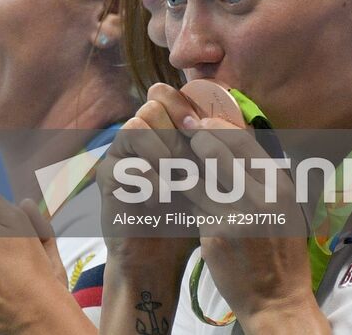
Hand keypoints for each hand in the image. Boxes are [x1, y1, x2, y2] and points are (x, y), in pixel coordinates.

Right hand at [99, 86, 204, 266]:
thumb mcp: (210, 184)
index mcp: (164, 129)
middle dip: (178, 130)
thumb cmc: (190, 218)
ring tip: (177, 179)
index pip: (169, 94)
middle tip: (192, 158)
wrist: (159, 257)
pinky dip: (148, 179)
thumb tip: (242, 123)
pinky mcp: (109, 175)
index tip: (205, 128)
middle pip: (154, 103)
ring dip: (163, 151)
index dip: (188, 103)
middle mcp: (141, 134)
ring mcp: (122, 152)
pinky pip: (126, 161)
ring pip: (137, 125)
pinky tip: (160, 200)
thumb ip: (220, 153)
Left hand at [177, 116, 320, 332]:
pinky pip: (190, 203)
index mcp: (279, 187)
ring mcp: (236, 215)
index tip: (199, 121)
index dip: (216, 126)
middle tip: (180, 131)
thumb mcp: (284, 208)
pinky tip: (171, 187)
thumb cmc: (280, 252)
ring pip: (197, 174)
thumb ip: (262, 177)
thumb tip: (235, 139)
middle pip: (216, 150)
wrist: (276, 300)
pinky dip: (180, 193)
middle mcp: (260, 197)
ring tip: (171, 154)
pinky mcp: (214, 233)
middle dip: (194, 137)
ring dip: (182, 163)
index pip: (243, 140)